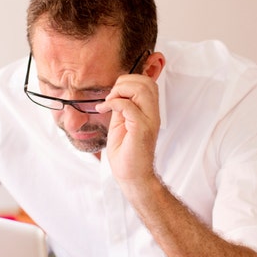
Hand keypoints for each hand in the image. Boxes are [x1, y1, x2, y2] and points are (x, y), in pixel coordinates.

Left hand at [96, 73, 160, 189]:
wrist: (131, 175)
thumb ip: (122, 107)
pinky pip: (128, 106)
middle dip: (124, 82)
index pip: (147, 82)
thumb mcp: (121, 123)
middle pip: (147, 82)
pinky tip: (103, 109)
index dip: (128, 81)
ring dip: (120, 91)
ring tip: (108, 102)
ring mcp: (149, 121)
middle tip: (110, 97)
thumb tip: (115, 93)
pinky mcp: (141, 129)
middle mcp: (153, 114)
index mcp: (149, 111)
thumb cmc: (125, 152)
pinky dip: (113, 103)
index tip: (113, 95)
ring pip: (142, 89)